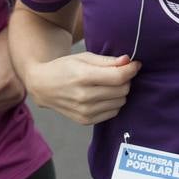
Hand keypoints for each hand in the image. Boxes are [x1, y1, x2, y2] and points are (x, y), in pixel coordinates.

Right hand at [24, 52, 140, 124]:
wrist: (43, 86)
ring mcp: (85, 111)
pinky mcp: (85, 121)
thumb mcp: (84, 57)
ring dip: (120, 92)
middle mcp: (84, 96)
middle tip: (119, 73)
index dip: (131, 69)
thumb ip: (107, 61)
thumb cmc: (65, 67)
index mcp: (83, 76)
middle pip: (122, 90)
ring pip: (120, 102)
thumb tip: (128, 61)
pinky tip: (104, 95)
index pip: (119, 77)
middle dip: (126, 80)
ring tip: (110, 84)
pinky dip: (113, 103)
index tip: (135, 64)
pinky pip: (113, 112)